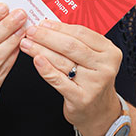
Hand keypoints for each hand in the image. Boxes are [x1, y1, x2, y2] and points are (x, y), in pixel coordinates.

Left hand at [19, 21, 123, 135]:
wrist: (99, 112)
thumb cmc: (92, 79)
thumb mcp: (93, 58)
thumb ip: (77, 42)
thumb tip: (49, 25)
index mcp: (109, 51)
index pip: (81, 33)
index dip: (59, 27)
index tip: (43, 23)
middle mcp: (105, 66)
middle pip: (70, 46)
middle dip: (47, 37)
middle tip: (31, 32)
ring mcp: (94, 83)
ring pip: (62, 61)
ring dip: (40, 50)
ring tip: (27, 44)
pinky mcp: (82, 98)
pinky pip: (59, 80)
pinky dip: (45, 69)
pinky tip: (36, 60)